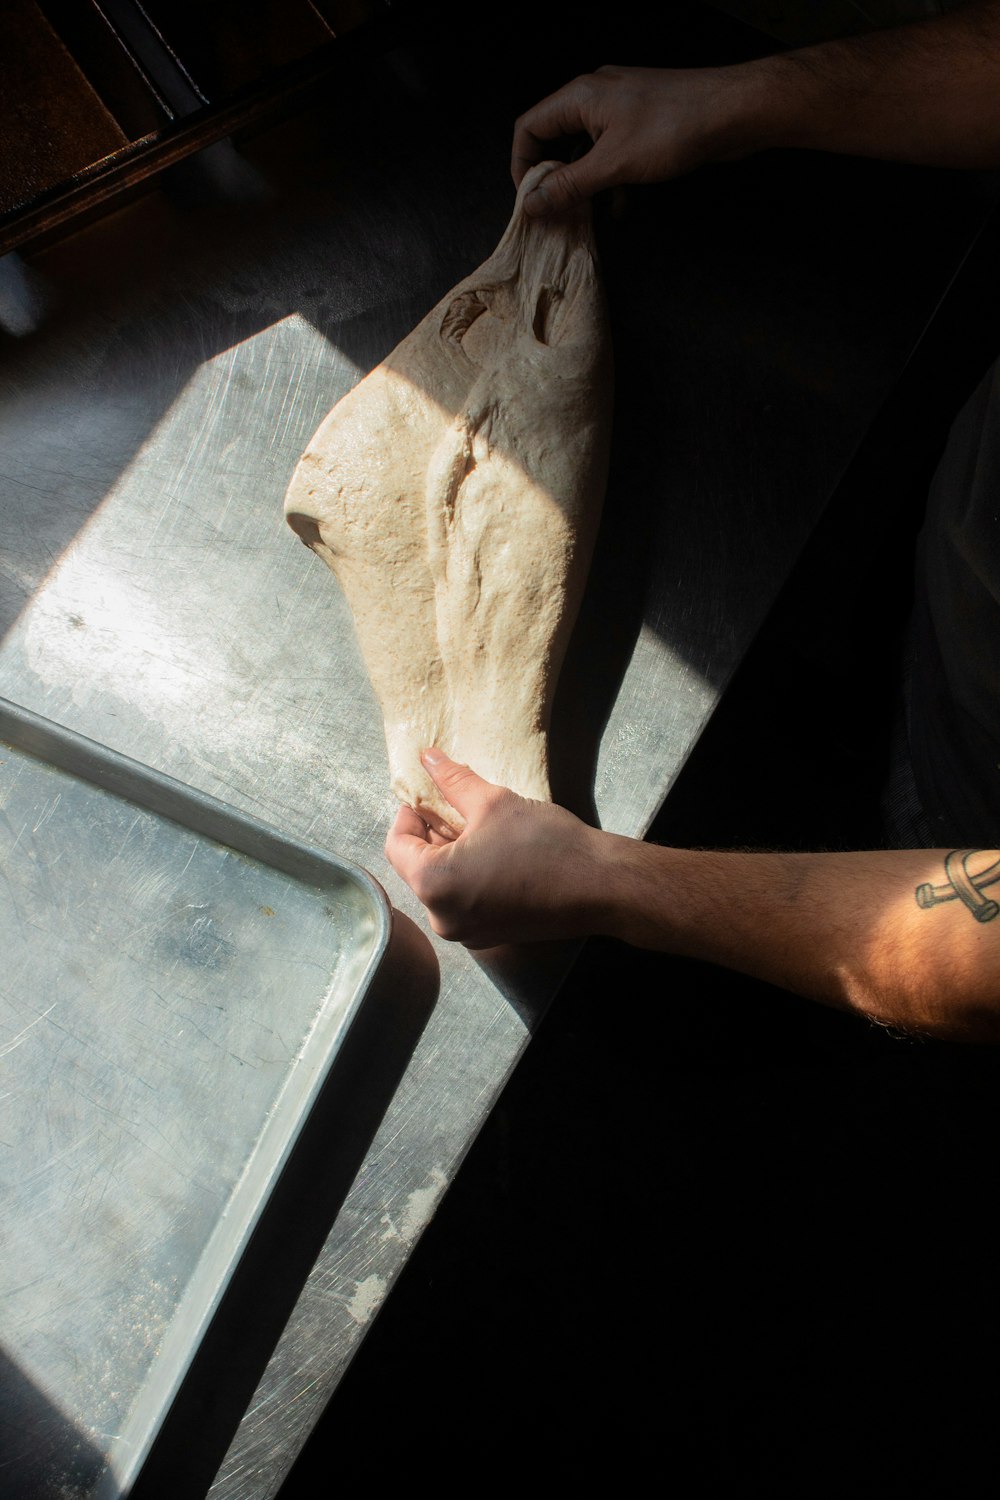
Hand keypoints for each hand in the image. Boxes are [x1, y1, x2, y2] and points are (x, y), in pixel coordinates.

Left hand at [384, 748, 616, 947]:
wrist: (599, 887)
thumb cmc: (545, 844)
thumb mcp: (492, 802)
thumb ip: (453, 781)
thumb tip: (428, 758)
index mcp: (433, 885)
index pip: (396, 845)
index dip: (409, 815)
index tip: (429, 795)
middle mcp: (442, 918)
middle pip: (417, 867)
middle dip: (432, 834)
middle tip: (455, 805)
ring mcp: (467, 933)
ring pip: (442, 884)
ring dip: (452, 854)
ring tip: (478, 826)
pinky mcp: (490, 936)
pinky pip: (464, 901)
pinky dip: (469, 876)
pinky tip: (495, 852)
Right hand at [511, 64, 751, 215]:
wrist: (732, 111)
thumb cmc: (671, 129)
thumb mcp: (613, 164)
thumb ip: (569, 185)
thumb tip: (531, 204)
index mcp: (579, 97)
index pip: (529, 128)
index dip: (521, 165)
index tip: (529, 200)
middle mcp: (594, 98)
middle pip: (555, 140)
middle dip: (553, 179)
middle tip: (555, 213)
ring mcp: (619, 109)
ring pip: (585, 151)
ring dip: (583, 185)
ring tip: (584, 216)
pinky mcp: (641, 123)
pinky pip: (611, 153)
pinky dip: (609, 180)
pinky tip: (620, 207)